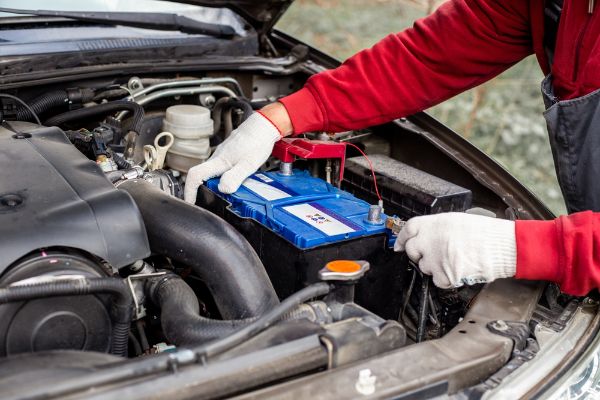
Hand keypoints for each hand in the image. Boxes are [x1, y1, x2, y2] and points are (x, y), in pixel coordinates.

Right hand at [184, 112, 281, 203]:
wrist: (263, 127)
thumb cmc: (257, 143)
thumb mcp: (248, 164)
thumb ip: (235, 177)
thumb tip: (222, 189)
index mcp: (218, 161)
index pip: (194, 175)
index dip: (189, 191)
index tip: (190, 202)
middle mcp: (216, 158)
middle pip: (200, 176)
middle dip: (198, 191)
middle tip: (205, 204)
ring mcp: (221, 156)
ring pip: (210, 173)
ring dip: (210, 185)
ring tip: (218, 197)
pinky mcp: (227, 155)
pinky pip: (219, 169)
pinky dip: (220, 178)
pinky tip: (231, 183)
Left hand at [394, 212, 515, 288]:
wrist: (504, 247)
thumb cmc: (486, 233)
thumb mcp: (455, 221)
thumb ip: (435, 228)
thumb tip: (423, 235)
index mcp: (434, 224)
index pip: (408, 229)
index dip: (402, 238)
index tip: (398, 244)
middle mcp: (431, 241)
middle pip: (411, 250)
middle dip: (417, 253)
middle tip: (430, 254)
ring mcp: (436, 259)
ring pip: (424, 267)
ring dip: (433, 266)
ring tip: (452, 260)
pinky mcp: (445, 275)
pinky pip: (437, 280)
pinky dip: (445, 278)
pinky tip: (457, 270)